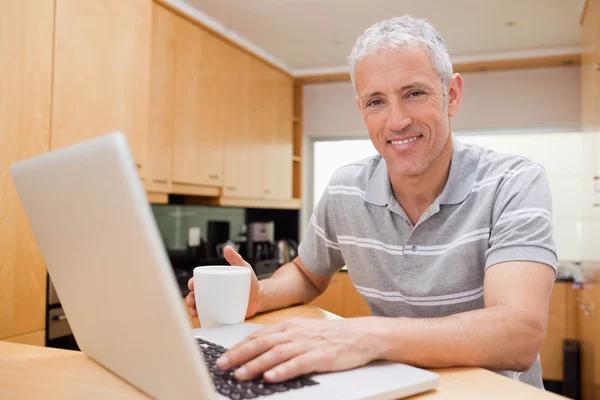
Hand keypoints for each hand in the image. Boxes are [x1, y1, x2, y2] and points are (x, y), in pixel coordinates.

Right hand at [185, 246, 260, 318]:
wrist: (260, 298)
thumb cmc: (250, 282)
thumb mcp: (244, 269)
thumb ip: (236, 259)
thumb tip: (228, 248)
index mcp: (215, 282)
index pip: (199, 282)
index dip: (192, 284)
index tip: (192, 286)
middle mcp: (213, 294)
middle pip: (197, 296)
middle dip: (190, 299)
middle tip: (191, 302)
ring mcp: (216, 305)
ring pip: (200, 308)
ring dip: (194, 310)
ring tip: (195, 313)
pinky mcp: (220, 315)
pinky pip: (209, 318)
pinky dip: (203, 320)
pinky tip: (201, 322)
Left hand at [215, 318, 382, 382]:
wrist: (361, 334)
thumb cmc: (330, 336)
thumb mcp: (302, 332)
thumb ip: (282, 340)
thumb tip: (258, 354)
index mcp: (288, 327)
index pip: (258, 336)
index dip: (238, 346)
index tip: (222, 357)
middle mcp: (294, 333)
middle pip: (261, 343)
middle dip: (239, 355)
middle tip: (222, 366)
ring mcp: (307, 344)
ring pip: (276, 353)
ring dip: (256, 364)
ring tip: (240, 374)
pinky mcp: (320, 356)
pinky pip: (298, 364)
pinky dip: (282, 370)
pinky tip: (271, 377)